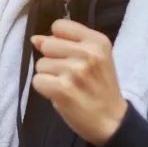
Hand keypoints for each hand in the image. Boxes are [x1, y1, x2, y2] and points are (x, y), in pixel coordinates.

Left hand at [30, 18, 128, 146]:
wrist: (111, 120)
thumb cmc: (100, 88)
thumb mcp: (94, 59)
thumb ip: (67, 44)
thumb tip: (35, 39)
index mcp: (97, 41)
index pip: (59, 26)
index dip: (57, 40)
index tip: (69, 55)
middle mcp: (88, 53)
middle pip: (47, 45)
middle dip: (52, 60)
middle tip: (69, 75)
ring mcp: (75, 71)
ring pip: (40, 64)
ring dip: (49, 76)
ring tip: (67, 86)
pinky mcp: (62, 89)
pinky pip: (37, 81)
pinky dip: (44, 89)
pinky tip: (60, 95)